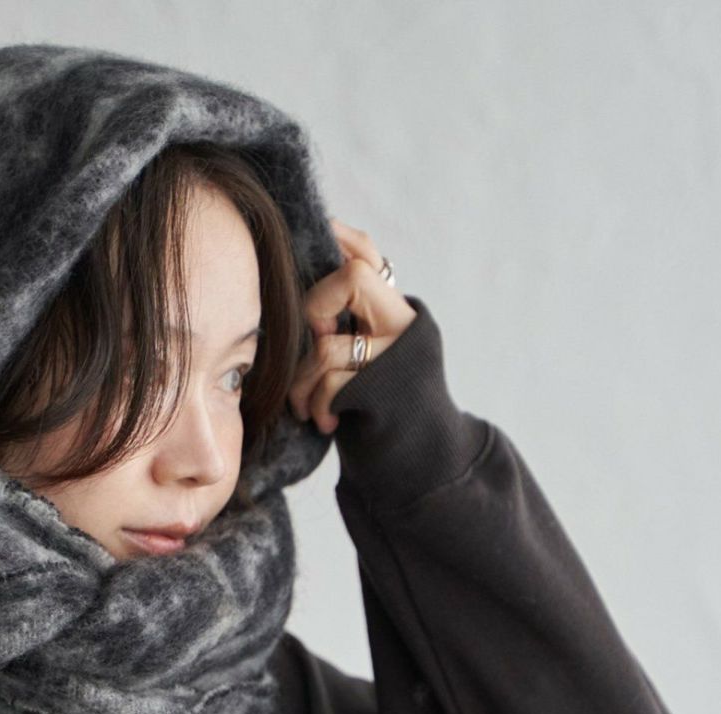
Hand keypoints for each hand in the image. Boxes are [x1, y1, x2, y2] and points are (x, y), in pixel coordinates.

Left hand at [289, 218, 418, 433]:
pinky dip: (318, 404)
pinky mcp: (388, 392)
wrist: (418, 469)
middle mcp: (407, 326)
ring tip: (306, 406)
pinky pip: (334, 381)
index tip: (316, 238)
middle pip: (353, 276)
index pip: (369, 257)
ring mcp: (400, 357)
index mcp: (399, 314)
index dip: (341, 240)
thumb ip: (347, 328)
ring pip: (331, 343)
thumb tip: (302, 288)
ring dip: (304, 380)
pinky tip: (324, 422)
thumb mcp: (363, 362)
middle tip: (313, 350)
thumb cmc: (378, 418)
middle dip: (314, 311)